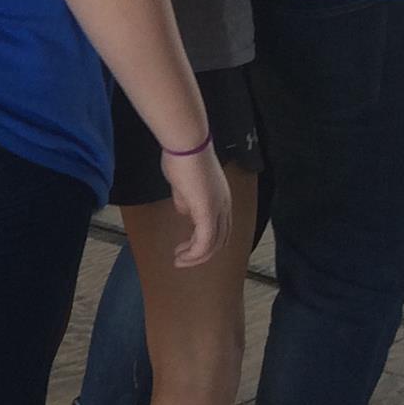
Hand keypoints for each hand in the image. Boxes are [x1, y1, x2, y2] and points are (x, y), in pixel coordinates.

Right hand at [161, 144, 229, 268]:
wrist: (186, 144)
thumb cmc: (182, 157)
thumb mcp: (183, 184)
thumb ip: (185, 200)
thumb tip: (185, 212)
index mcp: (221, 199)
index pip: (220, 228)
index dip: (206, 241)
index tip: (187, 247)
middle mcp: (224, 207)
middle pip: (220, 240)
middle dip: (201, 254)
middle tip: (182, 259)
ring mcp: (218, 209)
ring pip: (213, 244)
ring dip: (196, 256)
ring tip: (179, 260)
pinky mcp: (207, 212)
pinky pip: (204, 241)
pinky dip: (194, 253)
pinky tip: (182, 255)